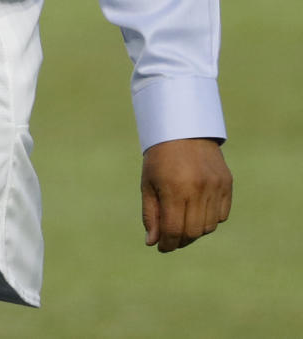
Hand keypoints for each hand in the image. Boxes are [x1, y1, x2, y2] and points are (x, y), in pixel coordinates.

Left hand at [141, 137, 231, 251]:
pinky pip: (221, 215)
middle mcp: (198, 189)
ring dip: (195, 231)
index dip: (167, 243)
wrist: (183, 128)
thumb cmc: (160, 157)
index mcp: (175, 188)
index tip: (162, 248)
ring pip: (209, 226)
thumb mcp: (148, 183)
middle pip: (193, 232)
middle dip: (181, 240)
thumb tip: (153, 243)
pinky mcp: (226, 183)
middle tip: (172, 239)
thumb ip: (151, 214)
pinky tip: (198, 210)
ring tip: (183, 222)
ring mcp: (215, 186)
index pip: (174, 229)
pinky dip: (210, 219)